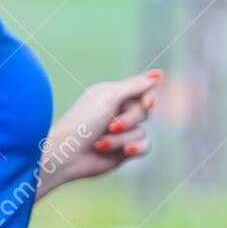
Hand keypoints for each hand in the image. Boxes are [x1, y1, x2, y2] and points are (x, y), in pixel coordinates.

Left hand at [38, 69, 161, 195]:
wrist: (67, 154)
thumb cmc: (82, 122)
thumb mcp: (110, 97)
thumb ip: (136, 86)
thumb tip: (159, 73)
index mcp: (112, 94)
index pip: (143, 89)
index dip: (149, 96)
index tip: (147, 103)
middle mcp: (118, 111)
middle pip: (144, 111)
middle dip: (128, 120)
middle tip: (110, 126)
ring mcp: (122, 132)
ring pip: (141, 131)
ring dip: (121, 138)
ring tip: (100, 144)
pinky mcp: (125, 151)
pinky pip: (145, 146)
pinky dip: (135, 148)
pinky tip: (126, 151)